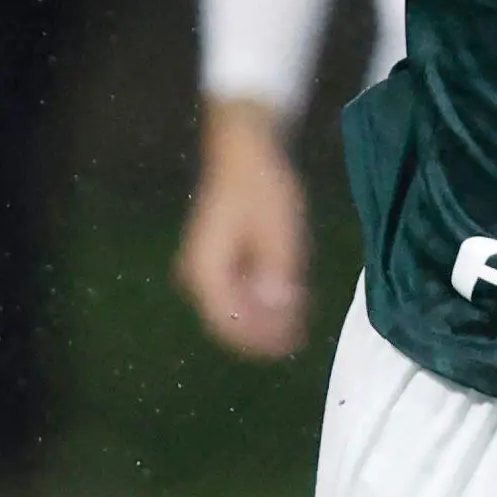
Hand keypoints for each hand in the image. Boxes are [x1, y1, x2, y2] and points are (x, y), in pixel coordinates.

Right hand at [177, 102, 310, 357]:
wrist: (244, 151)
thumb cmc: (263, 189)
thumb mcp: (280, 236)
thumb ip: (279, 278)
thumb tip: (280, 314)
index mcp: (208, 271)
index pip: (229, 323)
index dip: (259, 340)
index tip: (289, 345)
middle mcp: (198, 275)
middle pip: (229, 320)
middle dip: (263, 332)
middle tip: (297, 336)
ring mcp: (204, 268)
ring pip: (232, 308)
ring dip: (263, 318)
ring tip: (297, 319)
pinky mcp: (216, 260)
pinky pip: (235, 291)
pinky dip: (259, 300)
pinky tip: (286, 298)